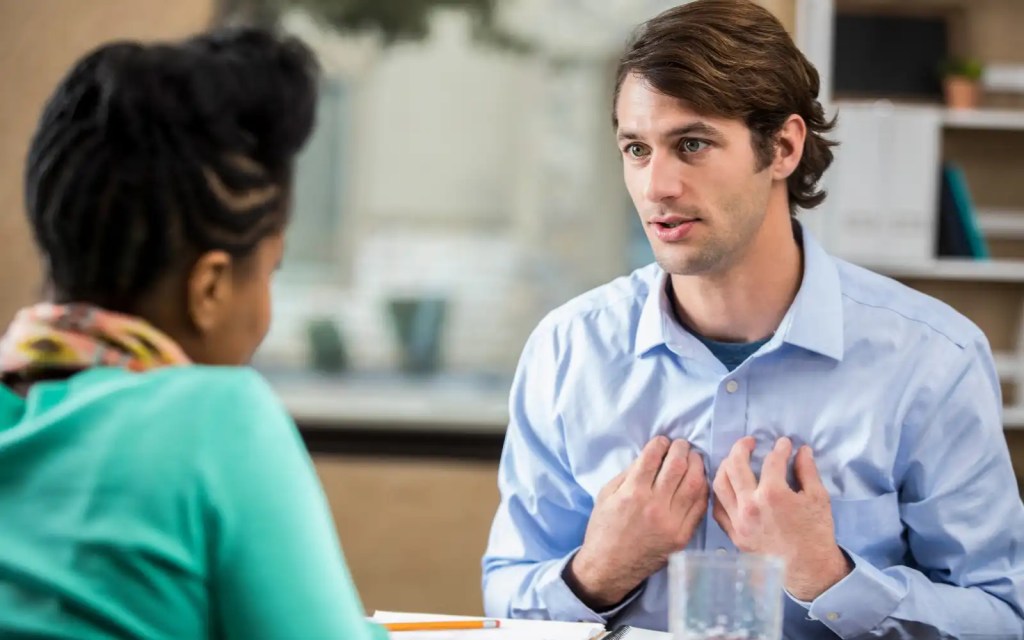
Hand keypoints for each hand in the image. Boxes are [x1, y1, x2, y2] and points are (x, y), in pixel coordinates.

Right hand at [566, 436, 707, 608]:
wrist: (610, 567)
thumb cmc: (604, 528)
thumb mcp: (606, 495)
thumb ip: (628, 474)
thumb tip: (651, 456)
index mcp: (632, 494)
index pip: (652, 458)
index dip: (660, 443)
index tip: (662, 441)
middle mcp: (654, 506)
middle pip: (677, 466)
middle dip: (681, 449)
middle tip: (681, 445)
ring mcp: (671, 522)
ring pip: (695, 484)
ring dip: (696, 466)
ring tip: (693, 458)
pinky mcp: (682, 536)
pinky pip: (699, 506)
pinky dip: (702, 489)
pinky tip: (698, 480)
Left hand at [712, 436, 850, 601]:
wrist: (809, 570)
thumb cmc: (816, 533)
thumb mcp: (818, 498)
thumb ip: (807, 471)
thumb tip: (802, 450)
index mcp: (773, 494)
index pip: (772, 461)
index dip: (780, 448)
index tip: (784, 444)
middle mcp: (750, 504)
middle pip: (734, 465)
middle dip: (741, 447)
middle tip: (750, 442)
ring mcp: (738, 520)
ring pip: (719, 484)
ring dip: (725, 467)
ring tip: (734, 460)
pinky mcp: (734, 534)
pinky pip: (717, 508)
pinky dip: (720, 494)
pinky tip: (727, 487)